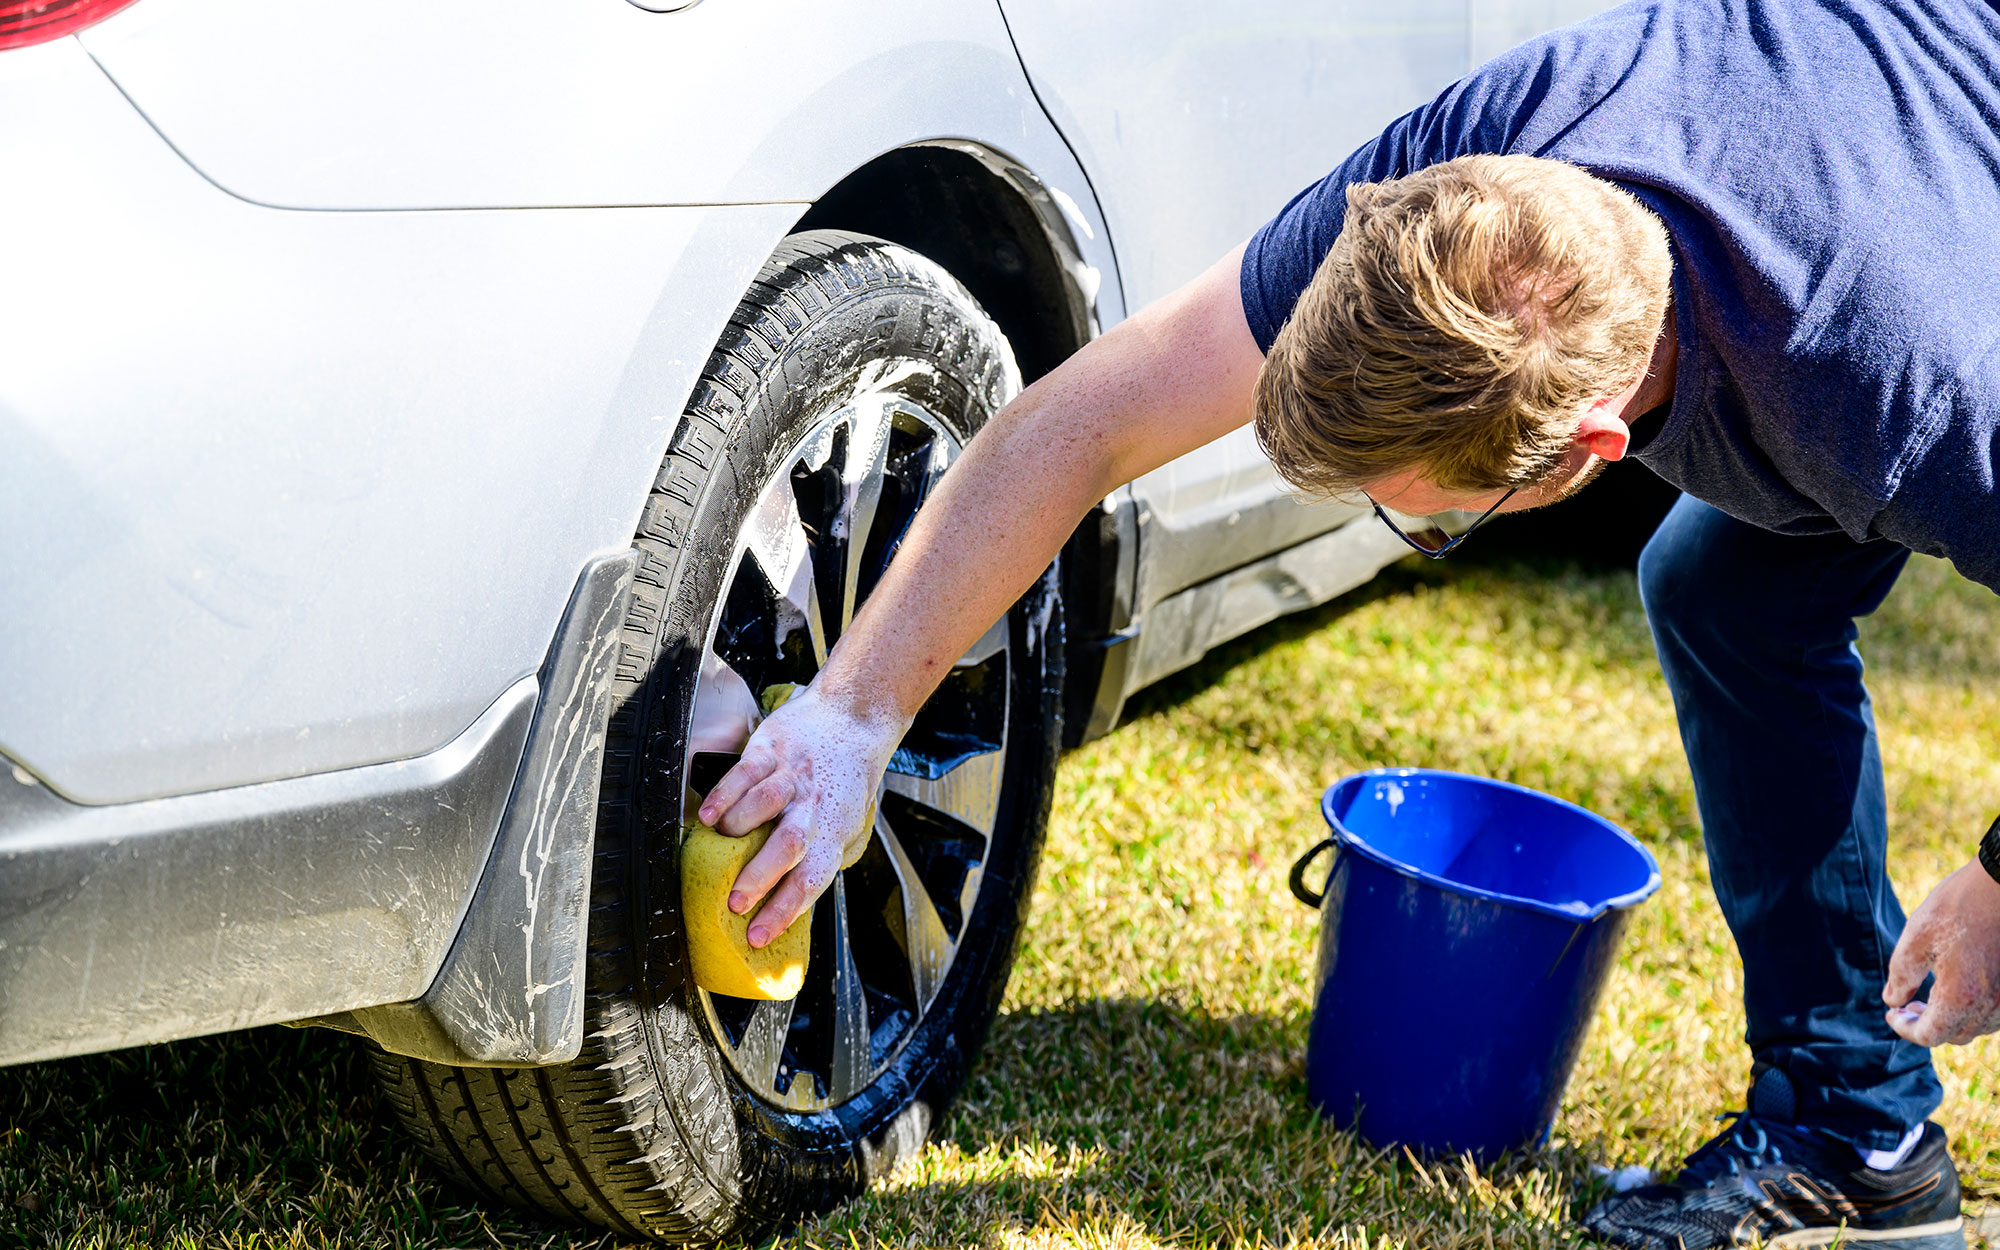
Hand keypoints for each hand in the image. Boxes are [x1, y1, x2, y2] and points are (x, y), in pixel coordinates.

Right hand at [696, 684, 902, 948]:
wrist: (853, 718)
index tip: (758, 936)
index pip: (811, 879)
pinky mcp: (772, 749)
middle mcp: (812, 806)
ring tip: (719, 845)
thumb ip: (817, 860)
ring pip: (766, 803)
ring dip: (740, 826)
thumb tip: (787, 905)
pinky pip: (744, 772)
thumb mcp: (844, 826)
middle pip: (790, 844)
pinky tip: (708, 815)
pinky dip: (724, 794)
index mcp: (832, 832)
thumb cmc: (844, 783)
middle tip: (735, 902)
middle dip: (760, 876)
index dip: (785, 910)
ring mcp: (792, 776)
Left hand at [1883, 859, 1999, 1045]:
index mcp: (1961, 996)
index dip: (1905, 1028)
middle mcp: (1992, 1005)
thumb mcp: (1917, 938)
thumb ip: (1901, 976)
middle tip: (1908, 1004)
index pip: (1930, 1035)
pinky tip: (1959, 985)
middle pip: (1955, 1035)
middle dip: (1928, 1025)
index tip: (1891, 1013)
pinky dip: (1974, 1008)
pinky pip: (1995, 1012)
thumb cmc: (1958, 906)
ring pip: (1978, 1026)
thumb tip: (1892, 1002)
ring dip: (1953, 1019)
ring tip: (1930, 995)